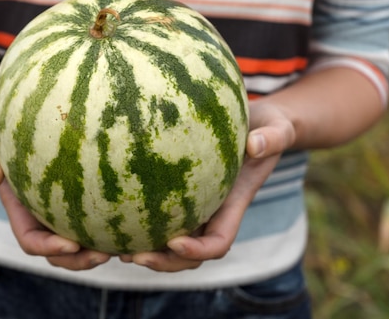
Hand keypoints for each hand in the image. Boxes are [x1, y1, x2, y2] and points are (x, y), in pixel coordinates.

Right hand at [0, 82, 111, 269]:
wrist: (6, 99)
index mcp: (18, 203)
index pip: (31, 239)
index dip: (49, 249)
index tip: (71, 245)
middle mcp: (40, 207)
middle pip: (59, 250)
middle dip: (80, 259)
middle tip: (107, 254)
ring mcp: (60, 199)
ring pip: (80, 236)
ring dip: (100, 246)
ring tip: (126, 246)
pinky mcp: (79, 184)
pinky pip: (95, 208)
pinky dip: (111, 218)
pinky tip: (135, 211)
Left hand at [120, 101, 295, 271]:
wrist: (259, 126)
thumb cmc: (268, 128)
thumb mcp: (276, 129)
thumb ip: (272, 138)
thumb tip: (255, 145)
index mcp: (232, 206)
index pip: (217, 242)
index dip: (197, 251)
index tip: (175, 242)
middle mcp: (212, 214)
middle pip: (189, 256)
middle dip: (163, 262)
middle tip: (133, 256)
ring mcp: (196, 207)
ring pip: (170, 244)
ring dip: (146, 251)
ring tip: (115, 248)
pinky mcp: (179, 194)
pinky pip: (158, 217)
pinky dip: (139, 224)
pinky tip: (112, 215)